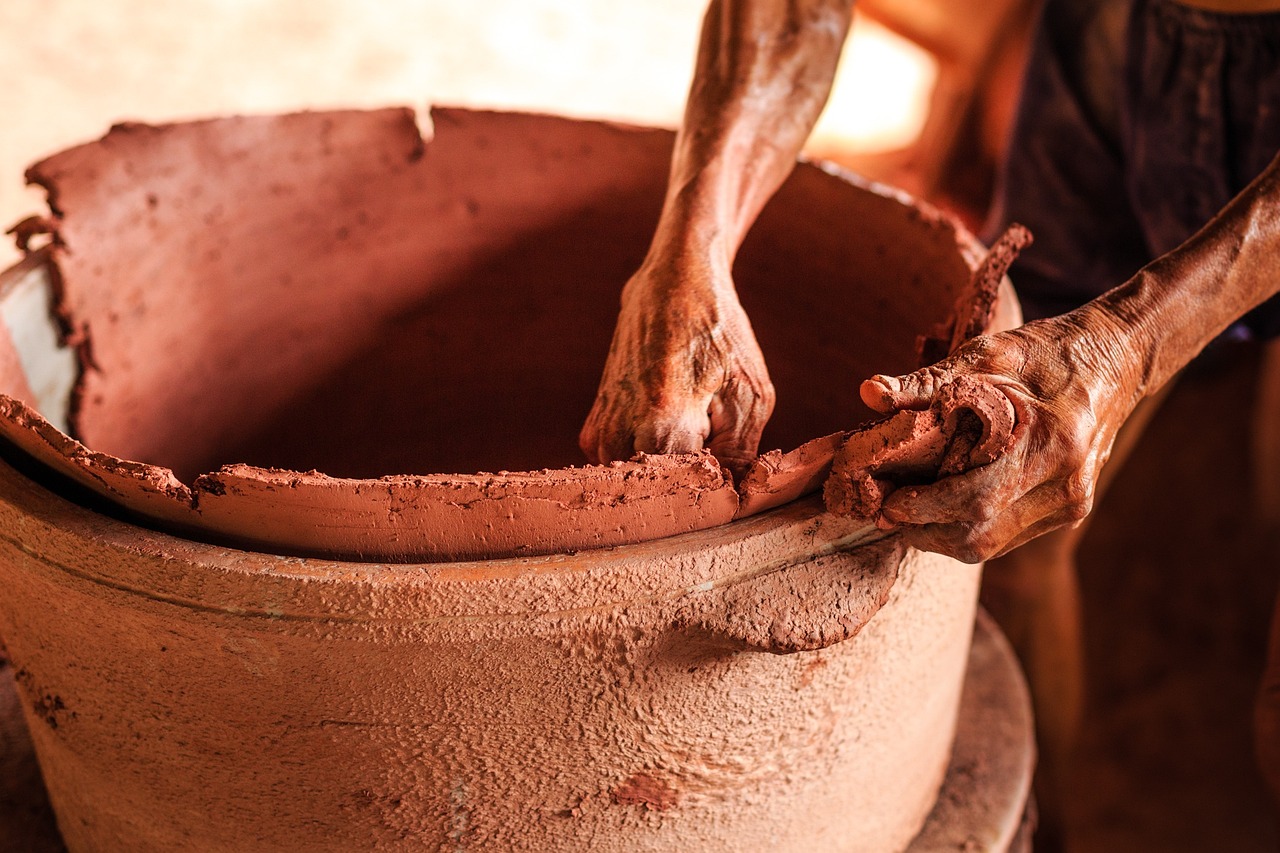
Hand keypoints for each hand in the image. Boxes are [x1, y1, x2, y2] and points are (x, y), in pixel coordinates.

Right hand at [579, 252, 774, 475]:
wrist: (671, 285)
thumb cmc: (717, 334)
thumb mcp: (749, 394)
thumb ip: (741, 456)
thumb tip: (733, 502)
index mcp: (661, 424)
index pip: (690, 495)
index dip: (718, 492)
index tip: (733, 473)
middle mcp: (620, 433)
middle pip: (660, 494)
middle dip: (691, 485)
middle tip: (714, 445)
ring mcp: (600, 432)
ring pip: (640, 484)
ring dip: (668, 471)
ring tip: (691, 429)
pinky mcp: (593, 429)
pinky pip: (623, 467)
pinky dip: (647, 458)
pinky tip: (669, 426)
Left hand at [856, 307, 1144, 561]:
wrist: (1118, 359)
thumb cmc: (1049, 351)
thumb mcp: (988, 353)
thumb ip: (928, 380)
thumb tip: (868, 392)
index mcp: (1051, 442)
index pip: (975, 497)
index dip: (923, 508)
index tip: (886, 504)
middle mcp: (1066, 484)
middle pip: (980, 535)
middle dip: (924, 531)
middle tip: (885, 513)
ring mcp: (1072, 503)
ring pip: (991, 544)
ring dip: (942, 535)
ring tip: (907, 512)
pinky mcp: (1070, 510)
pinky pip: (1007, 536)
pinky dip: (969, 527)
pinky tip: (943, 507)